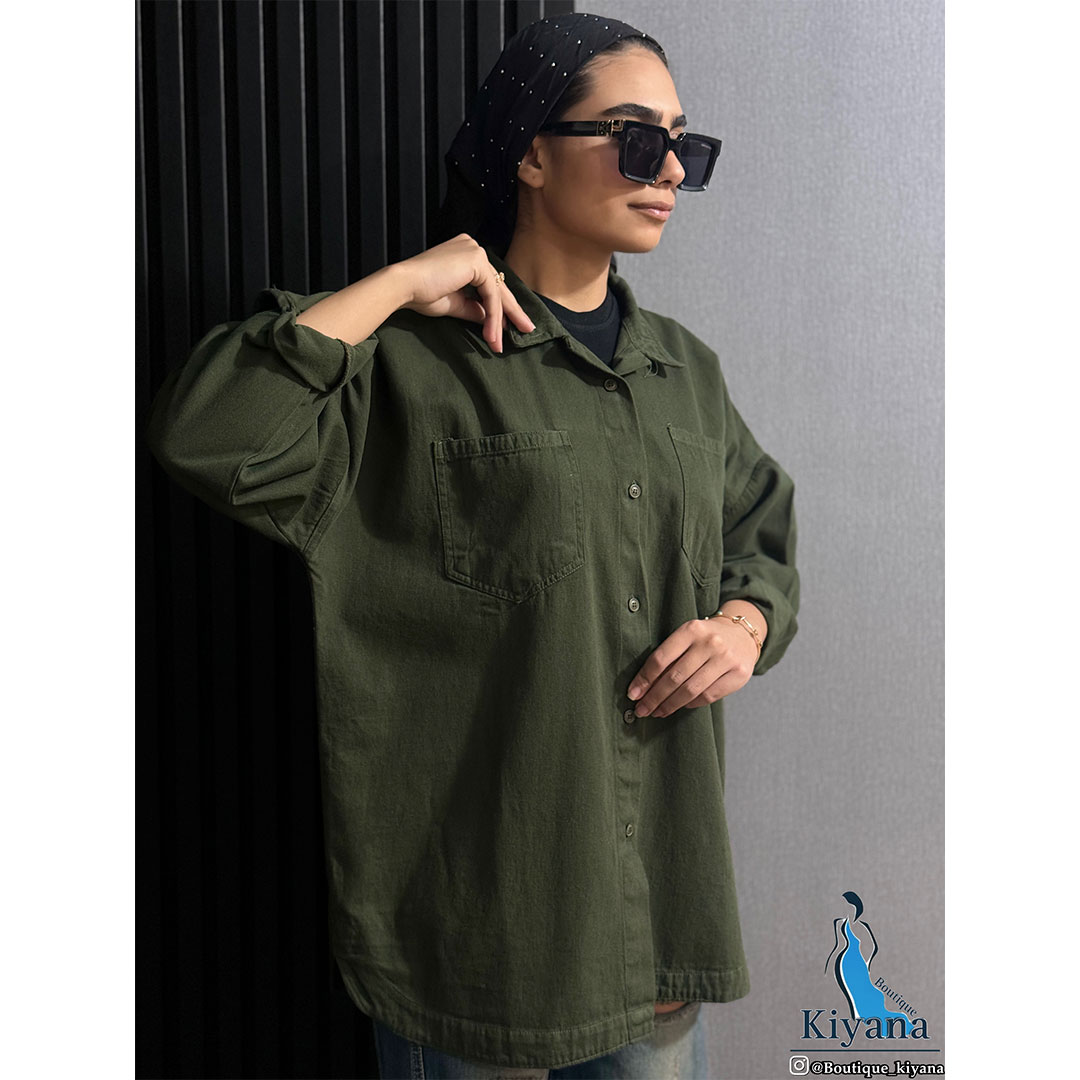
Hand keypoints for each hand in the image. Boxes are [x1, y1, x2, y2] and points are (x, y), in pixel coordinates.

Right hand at [398, 233, 534, 351]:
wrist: (404, 286)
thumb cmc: (420, 293)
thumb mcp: (454, 303)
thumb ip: (474, 309)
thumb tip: (492, 320)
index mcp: (465, 254)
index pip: (489, 283)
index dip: (500, 307)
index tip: (509, 327)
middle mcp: (472, 248)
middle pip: (498, 286)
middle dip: (512, 312)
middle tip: (527, 330)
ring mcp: (475, 251)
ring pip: (496, 292)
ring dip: (499, 321)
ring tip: (500, 344)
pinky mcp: (476, 260)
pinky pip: (491, 294)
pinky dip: (493, 316)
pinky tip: (491, 334)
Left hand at [626, 617, 758, 717]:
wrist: (742, 634)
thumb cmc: (705, 638)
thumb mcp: (686, 637)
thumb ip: (668, 657)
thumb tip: (642, 687)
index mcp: (691, 629)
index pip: (661, 658)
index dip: (644, 679)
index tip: (633, 694)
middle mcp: (710, 643)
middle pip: (674, 677)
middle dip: (654, 697)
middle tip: (642, 709)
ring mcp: (726, 659)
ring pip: (691, 690)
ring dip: (670, 705)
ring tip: (657, 712)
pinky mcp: (739, 675)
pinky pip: (708, 696)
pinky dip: (691, 704)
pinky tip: (681, 706)